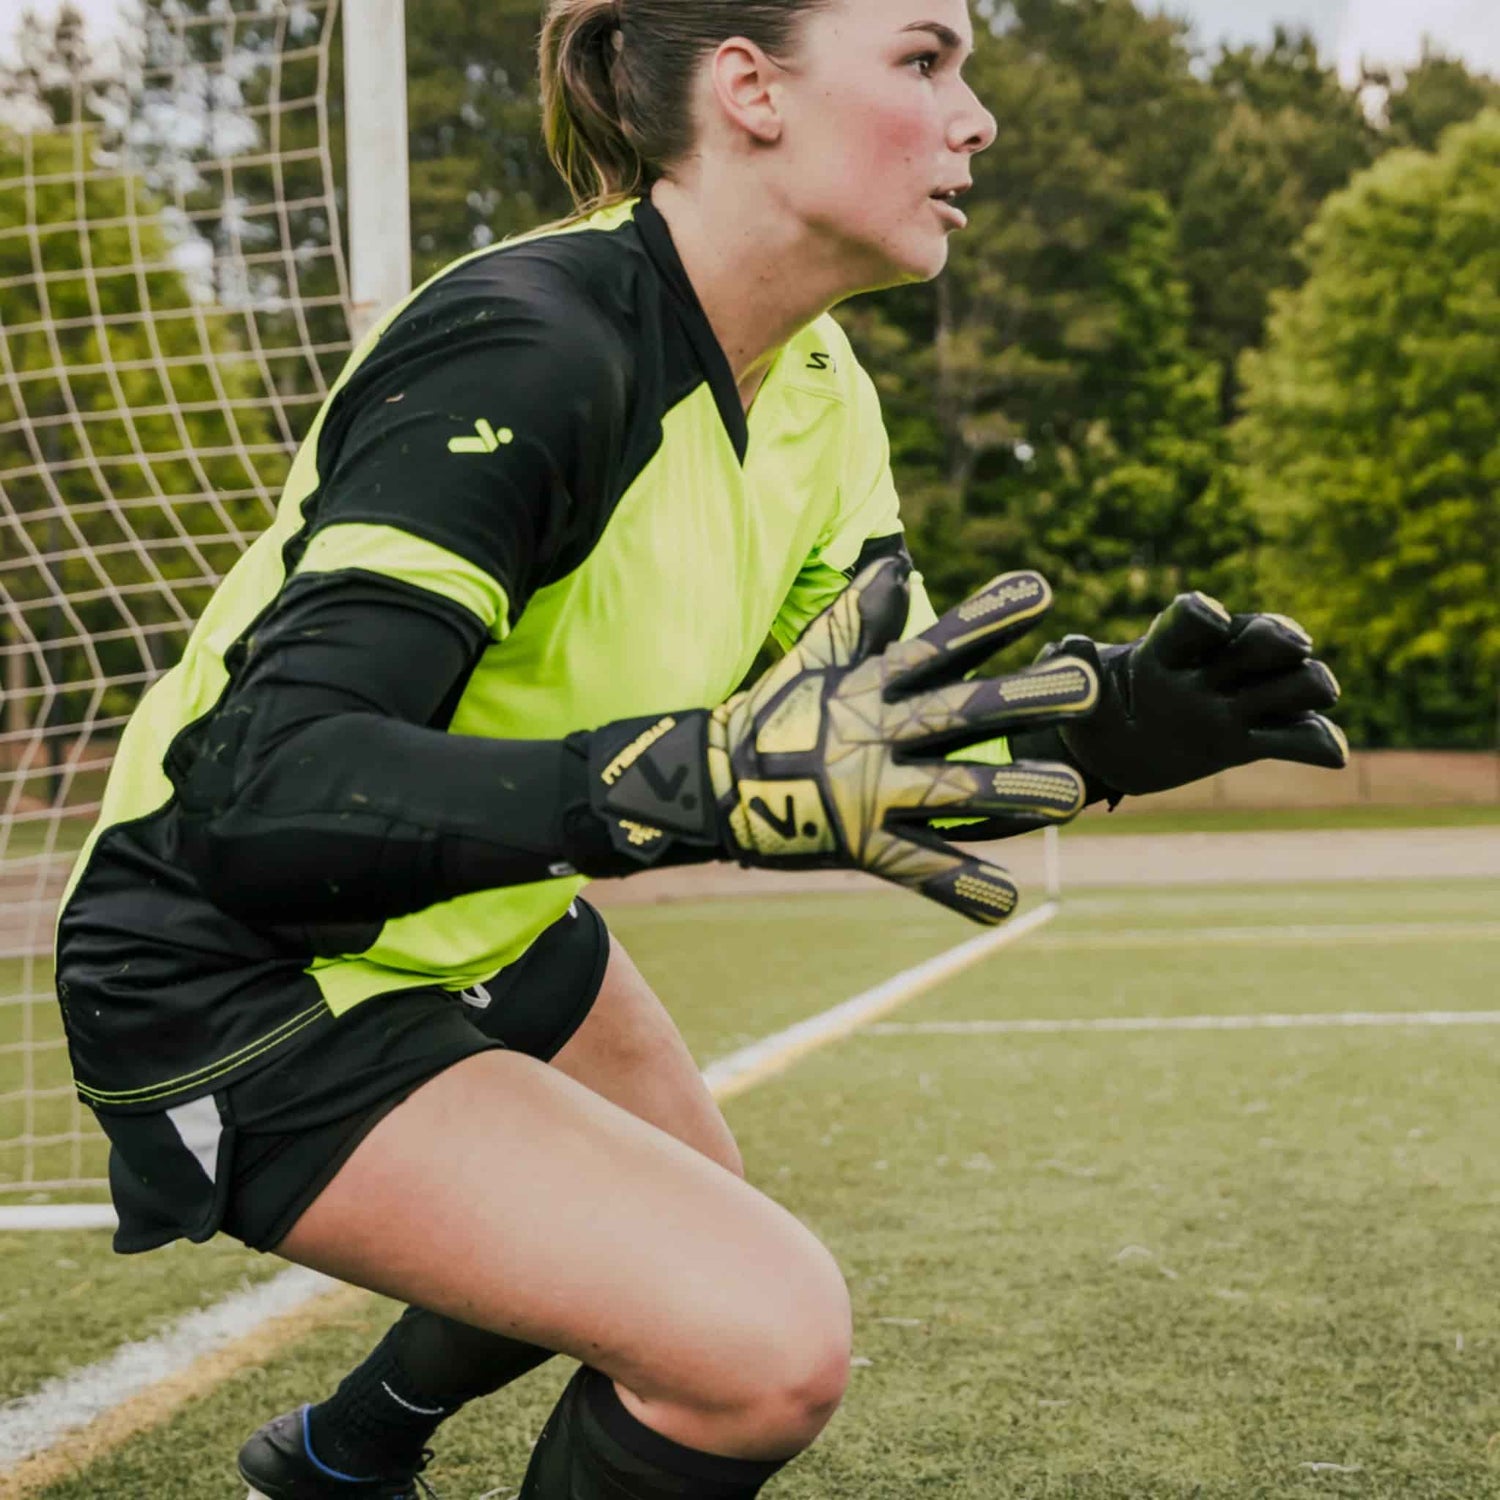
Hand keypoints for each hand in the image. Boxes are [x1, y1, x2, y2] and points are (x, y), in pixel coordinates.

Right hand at [586, 560, 1098, 923]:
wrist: (710, 786)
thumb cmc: (772, 715)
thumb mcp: (813, 658)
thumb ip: (862, 615)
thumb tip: (900, 562)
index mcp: (870, 688)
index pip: (937, 644)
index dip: (987, 616)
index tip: (1043, 588)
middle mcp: (877, 735)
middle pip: (961, 713)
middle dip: (1025, 697)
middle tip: (1086, 684)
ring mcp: (870, 793)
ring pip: (953, 793)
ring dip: (1014, 793)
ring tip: (1071, 793)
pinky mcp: (861, 847)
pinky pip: (918, 869)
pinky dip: (960, 887)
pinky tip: (1007, 902)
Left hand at [1011, 592, 1347, 802]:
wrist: (1106, 755)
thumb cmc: (1089, 712)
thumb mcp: (1076, 696)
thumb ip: (1071, 669)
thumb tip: (1071, 643)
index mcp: (1164, 649)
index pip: (1192, 619)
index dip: (1205, 615)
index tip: (1213, 619)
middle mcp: (1210, 667)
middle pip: (1260, 638)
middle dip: (1278, 638)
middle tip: (1290, 648)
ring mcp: (1235, 704)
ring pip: (1293, 680)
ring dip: (1307, 684)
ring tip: (1308, 699)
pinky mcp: (1250, 742)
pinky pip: (1297, 738)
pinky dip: (1318, 742)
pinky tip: (1331, 754)